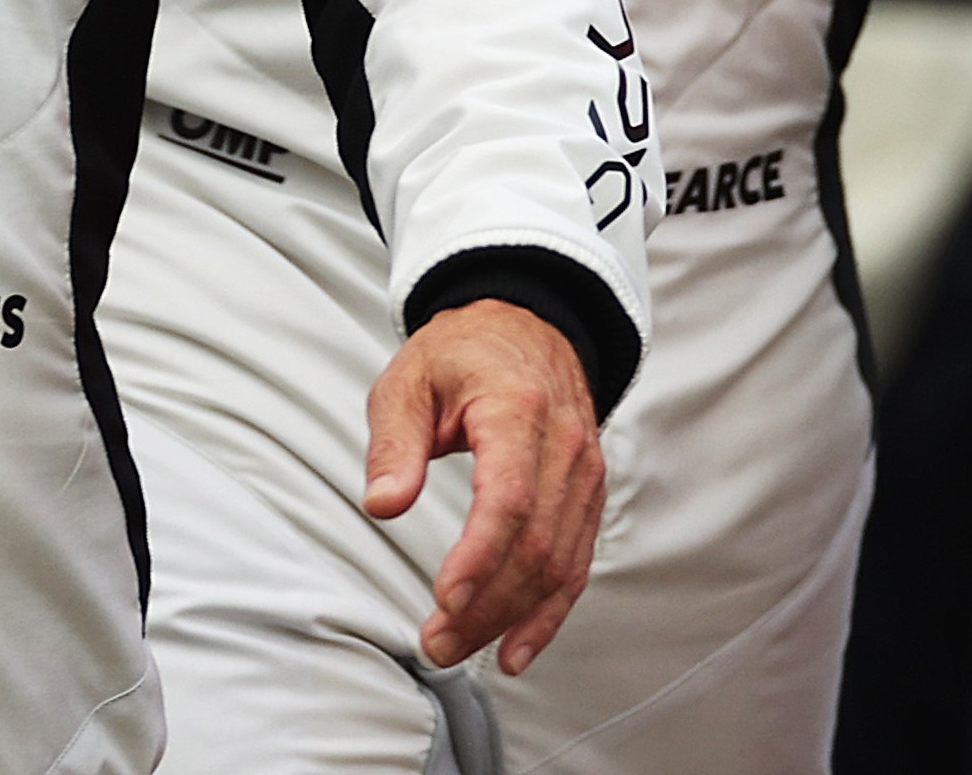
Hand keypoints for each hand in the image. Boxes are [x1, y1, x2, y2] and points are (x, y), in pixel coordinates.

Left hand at [364, 299, 605, 675]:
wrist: (526, 324)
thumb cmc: (464, 352)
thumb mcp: (409, 379)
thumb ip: (395, 443)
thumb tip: (383, 504)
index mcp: (517, 409)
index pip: (509, 497)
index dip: (480, 558)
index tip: (445, 600)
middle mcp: (564, 442)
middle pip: (535, 543)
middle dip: (487, 605)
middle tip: (436, 641)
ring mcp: (584, 471)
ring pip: (558, 562)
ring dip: (510, 617)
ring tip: (459, 647)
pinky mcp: (588, 493)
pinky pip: (576, 562)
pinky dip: (549, 613)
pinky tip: (517, 648)